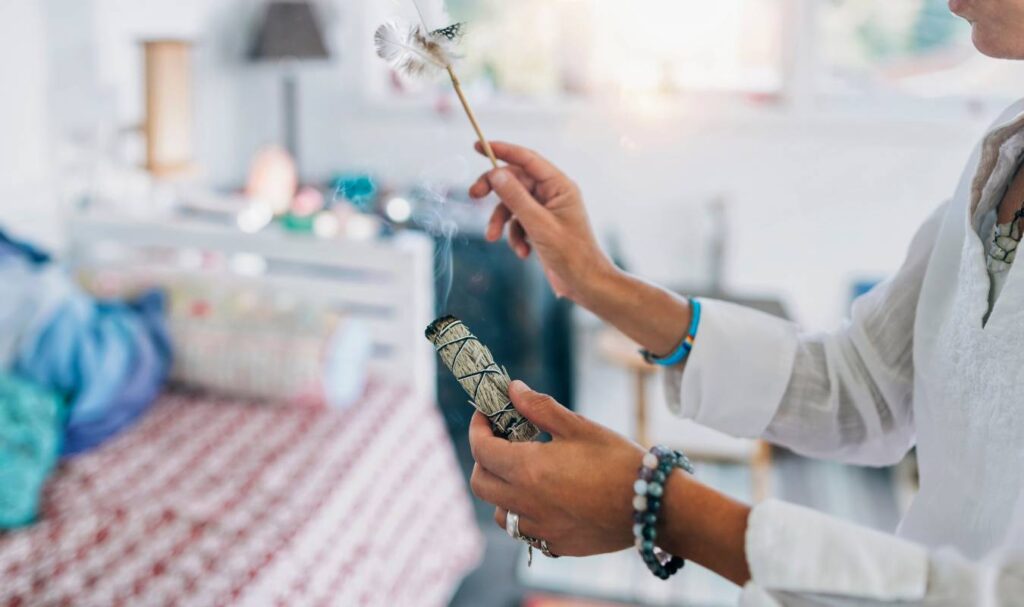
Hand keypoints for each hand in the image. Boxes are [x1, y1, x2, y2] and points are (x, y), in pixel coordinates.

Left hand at [468, 380, 647, 556]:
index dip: (478, 428)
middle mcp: (527, 503)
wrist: (655, 506)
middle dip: (483, 459)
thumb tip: (513, 390)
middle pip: (481, 483)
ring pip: (499, 513)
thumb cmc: (619, 460)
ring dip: (501, 490)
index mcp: (528, 469)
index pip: (481, 450)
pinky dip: (524, 514)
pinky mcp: (556, 545)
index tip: (486, 415)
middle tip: (502, 441)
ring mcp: (540, 529)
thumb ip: (539, 408)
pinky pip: (524, 532)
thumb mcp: (579, 426)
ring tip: (524, 472)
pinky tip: (545, 498)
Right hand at [469, 142, 615, 302]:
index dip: (502, 151)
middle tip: (473, 195)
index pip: (527, 160)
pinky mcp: (540, 227)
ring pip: (512, 204)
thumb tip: (496, 174)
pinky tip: (523, 252)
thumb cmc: (571, 254)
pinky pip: (517, 223)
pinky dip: (514, 237)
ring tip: (493, 238)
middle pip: (515, 181)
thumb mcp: (538, 225)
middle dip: (495, 192)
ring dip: (501, 222)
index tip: (479, 146)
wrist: (585, 284)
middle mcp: (553, 194)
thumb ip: (516, 198)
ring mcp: (546, 210)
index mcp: (559, 186)